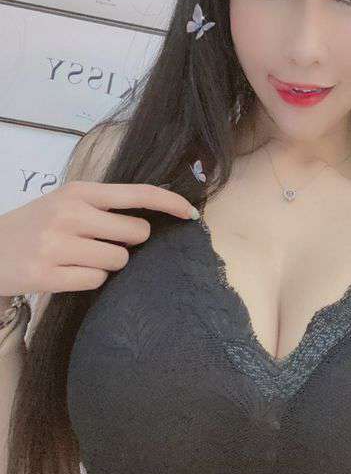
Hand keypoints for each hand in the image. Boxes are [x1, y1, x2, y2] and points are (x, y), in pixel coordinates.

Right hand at [0, 181, 196, 296]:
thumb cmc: (36, 225)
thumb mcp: (66, 202)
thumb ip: (104, 206)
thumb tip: (151, 220)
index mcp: (79, 191)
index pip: (137, 194)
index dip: (169, 203)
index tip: (191, 213)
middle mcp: (70, 214)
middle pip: (135, 233)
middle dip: (128, 243)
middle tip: (103, 243)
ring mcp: (57, 244)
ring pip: (118, 261)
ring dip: (107, 264)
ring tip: (79, 258)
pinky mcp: (47, 275)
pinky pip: (96, 281)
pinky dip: (89, 281)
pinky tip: (67, 272)